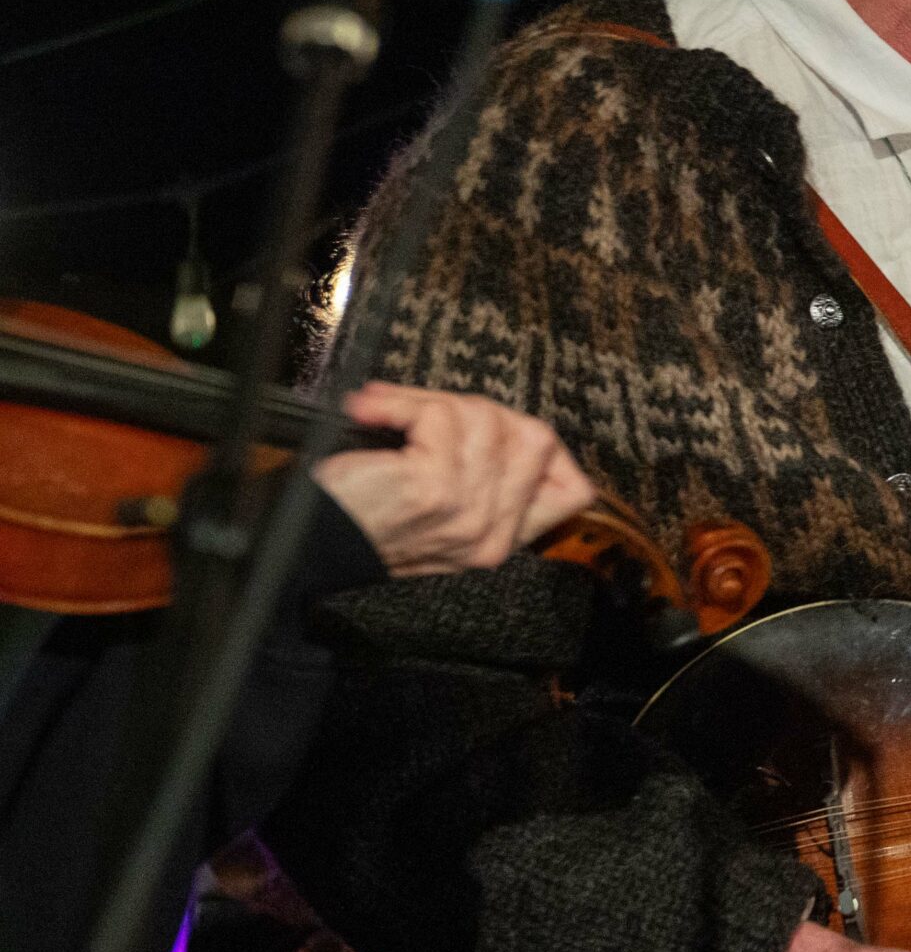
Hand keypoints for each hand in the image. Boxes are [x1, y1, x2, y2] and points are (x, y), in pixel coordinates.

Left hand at [309, 383, 595, 578]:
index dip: (547, 451)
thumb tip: (491, 421)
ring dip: (430, 402)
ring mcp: (468, 513)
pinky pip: (441, 418)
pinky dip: (401, 403)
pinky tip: (371, 412)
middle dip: (478, 409)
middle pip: (535, 438)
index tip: (497, 430)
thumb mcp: (435, 516)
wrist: (297, 550)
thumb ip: (478, 484)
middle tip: (424, 413)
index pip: (572, 492)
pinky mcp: (435, 490)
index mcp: (497, 543)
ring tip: (387, 411)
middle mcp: (491, 534)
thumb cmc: (350, 524)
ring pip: (487, 419)